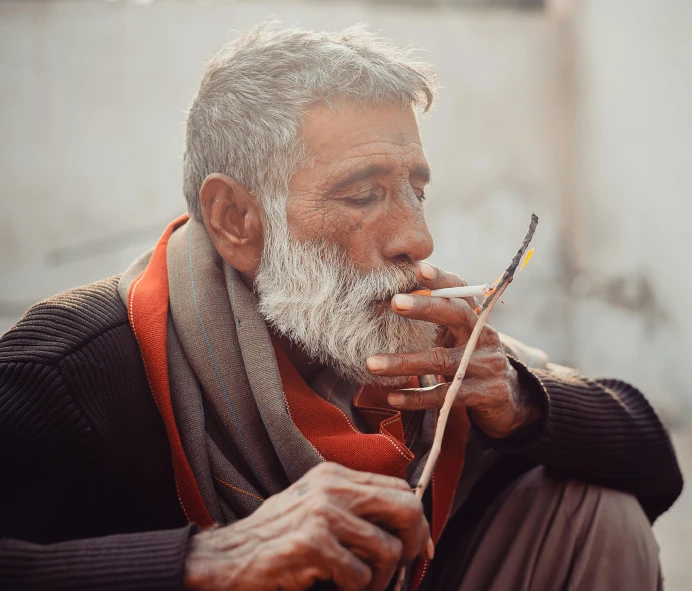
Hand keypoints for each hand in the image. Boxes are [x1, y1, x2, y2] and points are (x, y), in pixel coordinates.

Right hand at [184, 463, 432, 590]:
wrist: (226, 559)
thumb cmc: (275, 540)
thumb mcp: (315, 508)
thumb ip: (355, 509)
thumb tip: (409, 529)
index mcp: (334, 475)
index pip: (400, 487)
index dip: (417, 521)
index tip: (417, 548)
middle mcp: (332, 487)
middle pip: (407, 508)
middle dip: (413, 544)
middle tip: (400, 568)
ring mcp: (322, 512)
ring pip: (388, 549)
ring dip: (380, 579)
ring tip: (357, 583)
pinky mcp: (313, 541)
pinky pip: (361, 575)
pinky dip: (353, 589)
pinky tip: (331, 584)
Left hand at [366, 262, 541, 438]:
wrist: (506, 397)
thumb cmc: (468, 357)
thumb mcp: (456, 335)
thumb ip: (433, 318)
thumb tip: (385, 301)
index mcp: (474, 316)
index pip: (459, 291)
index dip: (441, 279)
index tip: (419, 268)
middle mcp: (483, 335)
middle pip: (456, 315)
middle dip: (425, 306)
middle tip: (394, 301)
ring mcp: (486, 365)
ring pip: (442, 361)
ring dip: (404, 362)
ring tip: (371, 363)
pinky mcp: (484, 394)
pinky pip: (445, 395)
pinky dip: (417, 397)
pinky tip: (392, 397)